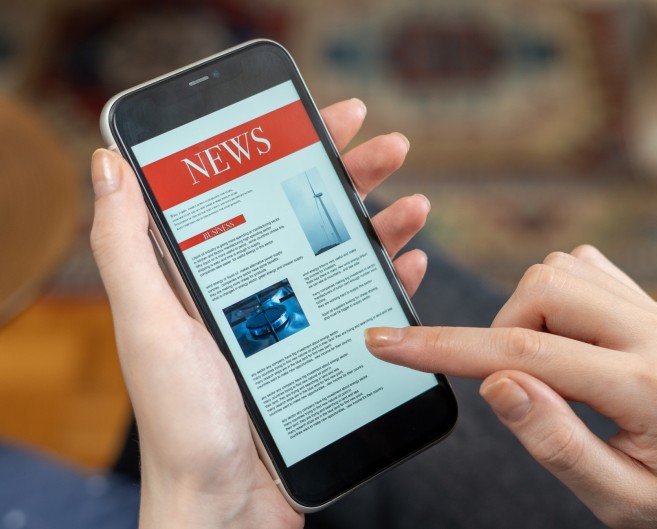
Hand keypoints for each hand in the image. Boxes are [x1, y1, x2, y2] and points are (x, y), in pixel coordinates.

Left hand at [90, 99, 425, 528]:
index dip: (294, 146)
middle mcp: (253, 288)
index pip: (255, 188)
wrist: (227, 504)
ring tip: (416, 204)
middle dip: (353, 174)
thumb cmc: (182, 422)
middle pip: (309, 214)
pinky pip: (363, 305)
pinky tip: (411, 261)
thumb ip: (127, 247)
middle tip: (392, 147)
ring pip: (343, 255)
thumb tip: (108, 163)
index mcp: (208, 272)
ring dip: (383, 222)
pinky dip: (390, 278)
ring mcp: (291, 320)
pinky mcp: (322, 352)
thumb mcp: (150, 325)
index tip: (330, 116)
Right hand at [366, 246, 656, 528]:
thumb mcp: (616, 500)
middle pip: (545, 286)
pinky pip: (592, 270)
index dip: (446, 347)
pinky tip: (566, 345)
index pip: (525, 351)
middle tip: (509, 386)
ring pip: (565, 267)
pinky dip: (559, 297)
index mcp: (648, 388)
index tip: (388, 345)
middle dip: (499, 327)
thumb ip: (553, 440)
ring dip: (530, 311)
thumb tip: (495, 380)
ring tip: (544, 372)